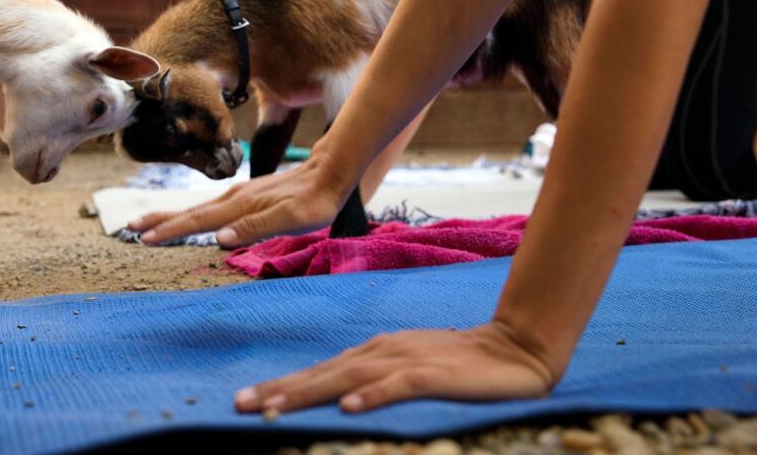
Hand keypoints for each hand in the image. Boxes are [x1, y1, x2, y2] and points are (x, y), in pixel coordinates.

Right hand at [129, 155, 348, 246]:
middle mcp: (235, 198)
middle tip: (130, 228)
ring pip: (199, 208)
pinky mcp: (248, 196)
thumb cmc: (315, 202)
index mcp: (240, 206)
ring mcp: (240, 195)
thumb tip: (220, 239)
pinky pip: (212, 207)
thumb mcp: (292, 219)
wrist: (330, 173)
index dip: (171, 231)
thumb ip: (257, 227)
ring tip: (149, 222)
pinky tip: (192, 218)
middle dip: (160, 221)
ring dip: (172, 216)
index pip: (199, 221)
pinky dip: (194, 213)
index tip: (145, 238)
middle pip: (190, 212)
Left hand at [234, 323, 556, 413]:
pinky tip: (349, 408)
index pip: (320, 372)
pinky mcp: (435, 374)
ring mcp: (408, 361)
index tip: (246, 400)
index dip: (283, 385)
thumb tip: (335, 399)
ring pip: (349, 377)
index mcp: (374, 353)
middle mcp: (382, 352)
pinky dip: (372, 395)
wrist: (515, 349)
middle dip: (281, 389)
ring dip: (310, 391)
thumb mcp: (408, 370)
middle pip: (323, 373)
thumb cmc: (458, 365)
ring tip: (276, 408)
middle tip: (241, 404)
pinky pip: (398, 386)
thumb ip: (374, 381)